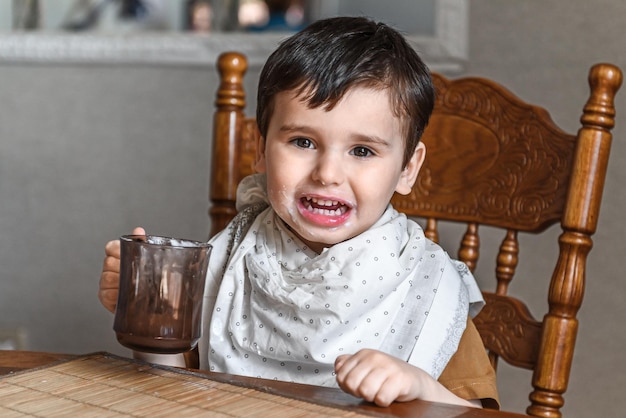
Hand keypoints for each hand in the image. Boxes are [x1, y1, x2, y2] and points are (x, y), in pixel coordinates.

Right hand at [98, 227, 144, 312]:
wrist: (150, 300)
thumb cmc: (148, 278)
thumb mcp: (148, 260)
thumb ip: (141, 243)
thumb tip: (138, 231)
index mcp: (118, 255)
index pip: (111, 247)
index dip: (118, 250)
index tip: (127, 254)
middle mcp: (109, 268)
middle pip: (108, 262)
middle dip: (122, 268)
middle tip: (136, 273)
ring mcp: (105, 282)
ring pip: (107, 278)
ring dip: (121, 282)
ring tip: (134, 285)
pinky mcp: (105, 297)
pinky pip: (106, 294)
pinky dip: (117, 295)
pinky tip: (127, 295)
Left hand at [335, 349, 477, 407]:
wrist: (415, 381)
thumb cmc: (387, 376)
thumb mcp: (366, 367)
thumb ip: (348, 365)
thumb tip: (338, 366)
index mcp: (364, 354)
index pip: (341, 375)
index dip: (348, 387)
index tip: (359, 385)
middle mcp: (375, 357)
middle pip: (352, 384)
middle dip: (359, 393)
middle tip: (371, 390)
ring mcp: (388, 366)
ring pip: (366, 392)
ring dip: (373, 397)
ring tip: (381, 391)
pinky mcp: (401, 379)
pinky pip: (381, 398)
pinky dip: (384, 402)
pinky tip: (390, 395)